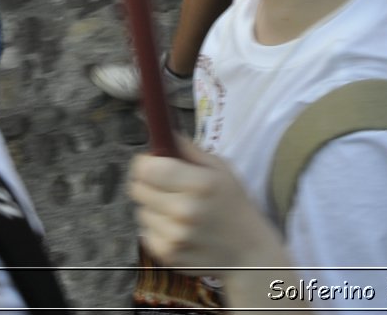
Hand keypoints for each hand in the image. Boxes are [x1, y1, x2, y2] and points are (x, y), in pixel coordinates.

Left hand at [129, 140, 289, 271]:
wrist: (248, 252)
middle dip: (147, 182)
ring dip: (152, 207)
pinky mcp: (166, 255)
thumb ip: (191, 150)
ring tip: (176, 209)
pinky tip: (177, 228)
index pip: (148, 169)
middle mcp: (184, 211)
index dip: (144, 162)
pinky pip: (145, 232)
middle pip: (138, 189)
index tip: (153, 162)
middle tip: (166, 184)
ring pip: (140, 211)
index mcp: (200, 184)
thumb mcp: (222, 170)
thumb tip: (164, 132)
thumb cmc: (234, 204)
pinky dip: (156, 227)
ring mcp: (173, 236)